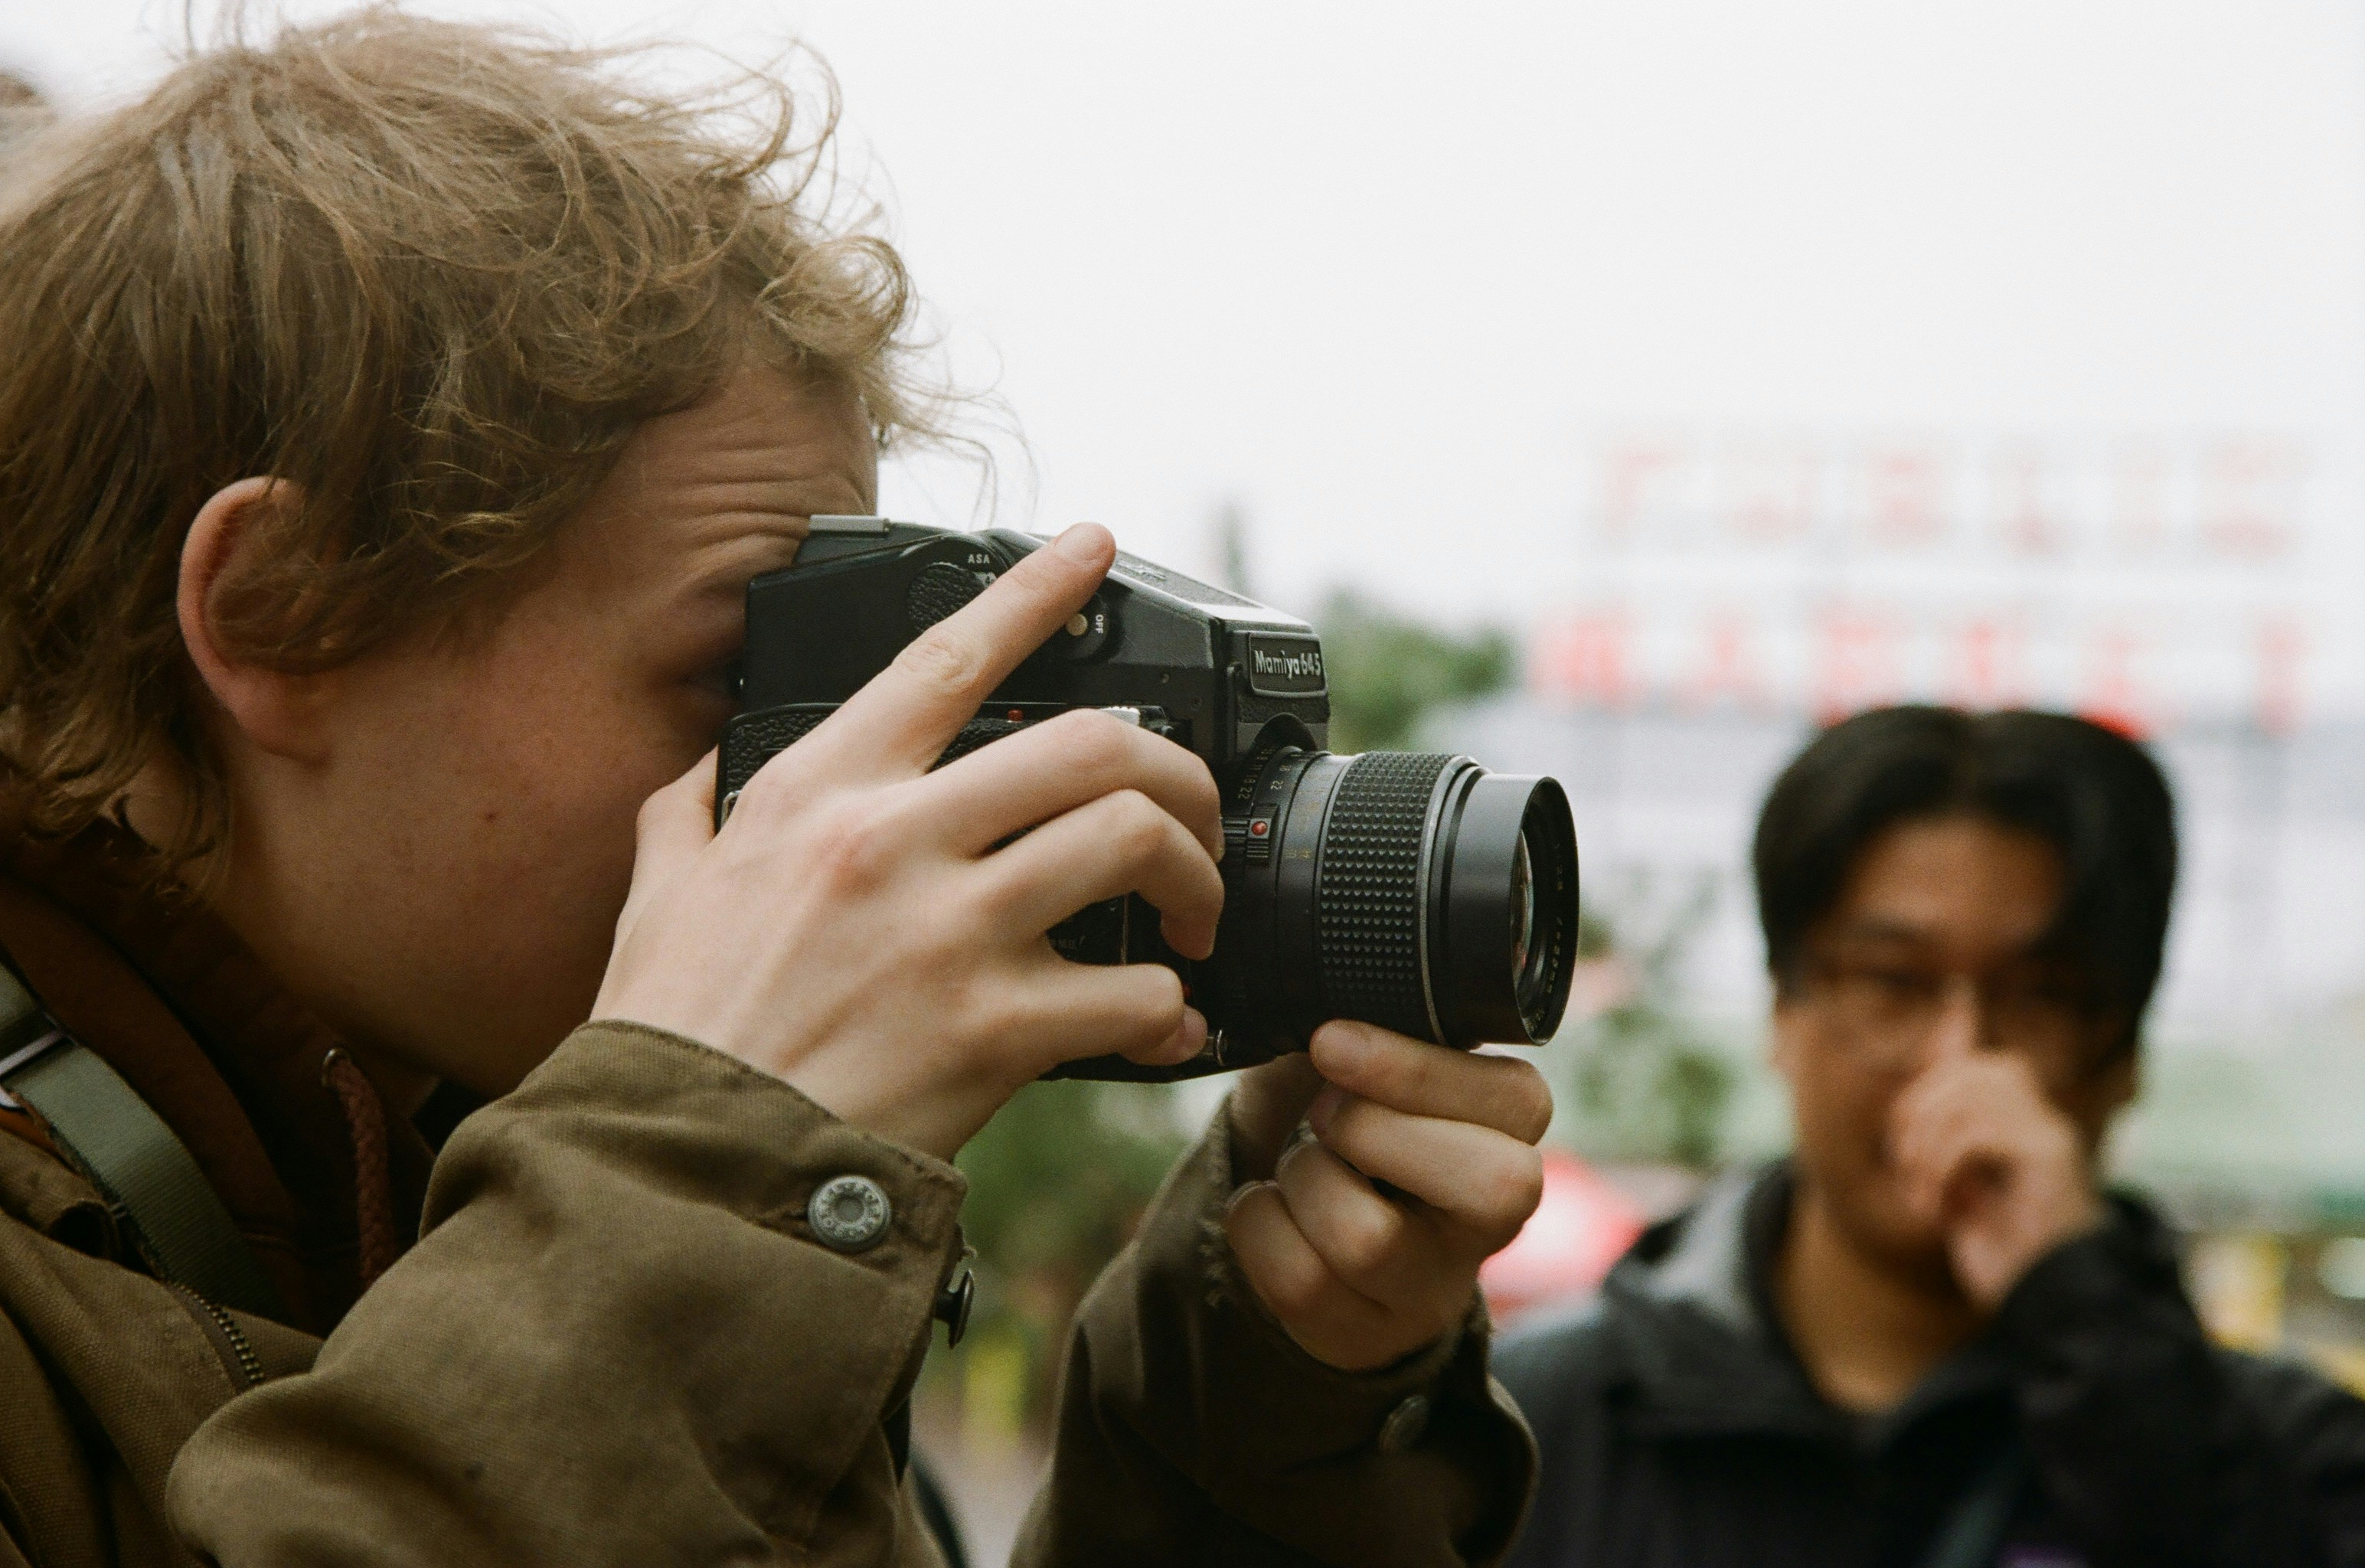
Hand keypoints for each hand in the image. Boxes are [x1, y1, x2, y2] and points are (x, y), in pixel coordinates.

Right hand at [593, 524, 1224, 1161]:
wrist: (684, 1172)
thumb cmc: (675, 1038)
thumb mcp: (658, 894)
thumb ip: (693, 812)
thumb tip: (709, 765)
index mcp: (820, 794)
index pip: (946, 657)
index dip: (1036, 591)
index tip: (1094, 547)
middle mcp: (894, 841)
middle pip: (1091, 742)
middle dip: (1174, 769)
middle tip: (1191, 816)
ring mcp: (951, 932)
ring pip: (1131, 841)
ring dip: (1193, 876)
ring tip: (1194, 918)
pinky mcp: (994, 1031)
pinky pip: (1133, 993)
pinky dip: (1167, 1010)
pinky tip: (1160, 1025)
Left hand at [1224, 1023, 1550, 1371]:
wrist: (1317, 1220)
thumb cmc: (1350, 1119)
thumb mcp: (1365, 1064)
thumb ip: (1362, 1027)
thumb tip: (1323, 1000)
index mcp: (1513, 1129)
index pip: (1514, 1101)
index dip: (1415, 1069)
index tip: (1330, 1041)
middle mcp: (1495, 1217)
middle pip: (1488, 1183)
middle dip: (1374, 1130)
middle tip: (1324, 1115)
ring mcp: (1434, 1286)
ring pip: (1370, 1239)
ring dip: (1303, 1178)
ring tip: (1300, 1160)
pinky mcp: (1367, 1333)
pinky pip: (1298, 1282)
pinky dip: (1257, 1225)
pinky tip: (1272, 1207)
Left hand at [1890, 1051, 2103, 1310]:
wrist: (2051, 1306)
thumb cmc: (2006, 1257)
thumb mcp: (1959, 1192)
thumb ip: (1942, 1148)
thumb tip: (1907, 1109)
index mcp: (2026, 1127)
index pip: (1977, 1066)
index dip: (1929, 1085)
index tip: (1901, 1142)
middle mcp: (2044, 1123)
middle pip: (1973, 1069)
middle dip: (1921, 1108)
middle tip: (1904, 1163)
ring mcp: (2050, 1136)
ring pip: (1971, 1095)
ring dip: (1927, 1144)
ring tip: (1922, 1194)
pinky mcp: (2050, 1157)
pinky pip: (1978, 1132)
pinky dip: (1942, 1164)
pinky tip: (1940, 1207)